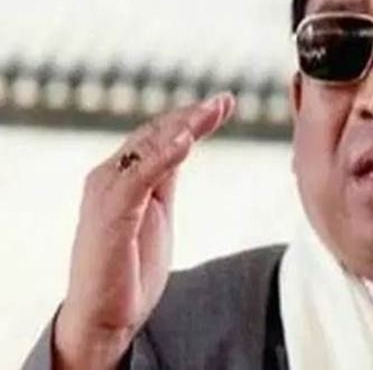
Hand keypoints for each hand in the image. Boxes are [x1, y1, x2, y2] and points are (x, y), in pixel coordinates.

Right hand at [53, 92, 235, 368]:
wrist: (103, 317)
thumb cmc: (128, 266)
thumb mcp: (156, 212)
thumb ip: (163, 178)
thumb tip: (184, 145)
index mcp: (122, 175)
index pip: (158, 134)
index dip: (191, 117)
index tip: (224, 102)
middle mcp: (110, 176)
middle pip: (154, 133)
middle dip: (192, 115)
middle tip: (226, 99)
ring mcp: (107, 193)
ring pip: (148, 148)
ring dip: (183, 126)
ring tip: (213, 110)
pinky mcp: (110, 214)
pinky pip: (139, 177)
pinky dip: (163, 156)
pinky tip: (187, 142)